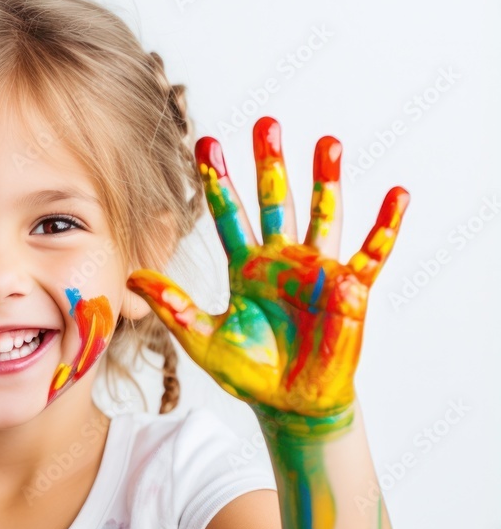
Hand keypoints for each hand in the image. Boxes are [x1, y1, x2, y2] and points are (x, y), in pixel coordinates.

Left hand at [127, 116, 407, 424]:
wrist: (288, 404)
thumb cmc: (249, 373)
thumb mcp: (202, 340)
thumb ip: (172, 307)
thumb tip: (131, 277)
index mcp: (246, 267)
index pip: (228, 214)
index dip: (216, 181)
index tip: (205, 143)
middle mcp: (281, 260)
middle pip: (277, 201)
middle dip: (270, 165)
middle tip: (265, 124)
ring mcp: (317, 271)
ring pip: (323, 215)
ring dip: (326, 180)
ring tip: (326, 143)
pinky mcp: (350, 290)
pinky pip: (372, 253)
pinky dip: (386, 226)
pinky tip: (397, 195)